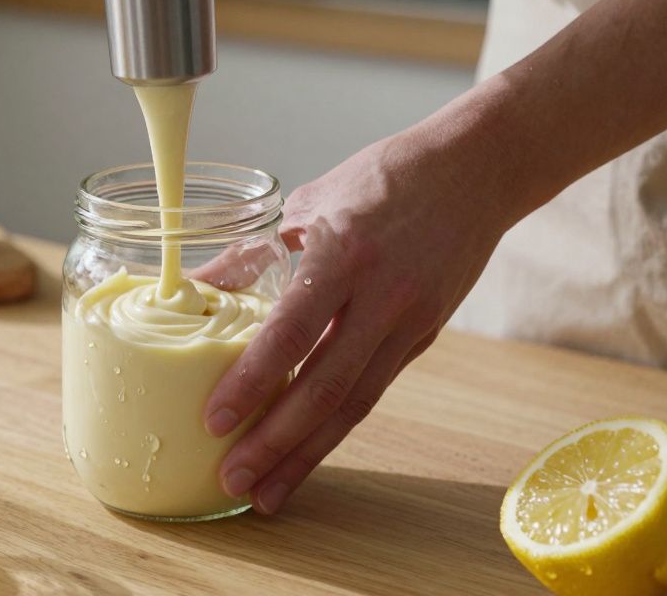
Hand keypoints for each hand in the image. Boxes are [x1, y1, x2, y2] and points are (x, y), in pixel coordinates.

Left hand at [203, 126, 509, 513]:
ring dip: (306, 455)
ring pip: (353, 405)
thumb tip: (192, 290)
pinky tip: (305, 453)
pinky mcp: (424, 338)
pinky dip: (335, 429)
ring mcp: (410, 322)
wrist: (474, 171)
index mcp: (344, 253)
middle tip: (232, 480)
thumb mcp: (308, 203)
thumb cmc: (382, 179)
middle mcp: (382, 296)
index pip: (292, 331)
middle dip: (275, 442)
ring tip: (265, 494)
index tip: (214, 418)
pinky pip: (373, 392)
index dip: (252, 380)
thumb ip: (251, 254)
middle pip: (325, 387)